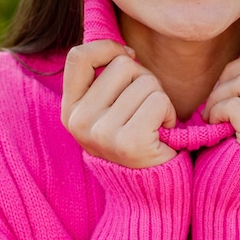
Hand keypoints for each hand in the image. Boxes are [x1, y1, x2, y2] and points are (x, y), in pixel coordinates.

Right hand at [62, 40, 178, 168]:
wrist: (147, 191)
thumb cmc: (134, 138)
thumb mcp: (107, 110)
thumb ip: (105, 81)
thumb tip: (125, 50)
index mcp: (70, 110)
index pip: (79, 57)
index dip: (107, 48)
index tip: (128, 57)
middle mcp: (80, 121)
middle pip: (122, 65)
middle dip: (144, 78)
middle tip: (145, 107)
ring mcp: (102, 133)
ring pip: (145, 81)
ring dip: (159, 98)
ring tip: (152, 123)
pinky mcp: (129, 142)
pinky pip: (159, 100)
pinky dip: (168, 112)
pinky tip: (162, 131)